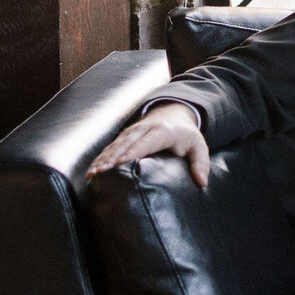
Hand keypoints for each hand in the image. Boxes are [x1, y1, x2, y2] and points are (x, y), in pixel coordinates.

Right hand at [86, 101, 211, 188]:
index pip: (145, 143)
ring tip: (92, 174)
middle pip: (125, 144)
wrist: (174, 112)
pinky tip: (92, 171)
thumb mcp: (199, 146)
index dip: (132, 153)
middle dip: (111, 158)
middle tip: (99, 173)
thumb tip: (202, 182)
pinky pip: (111, 147)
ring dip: (103, 159)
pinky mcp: (125, 136)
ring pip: (115, 146)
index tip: (120, 164)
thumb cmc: (186, 135)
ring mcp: (132, 131)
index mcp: (162, 132)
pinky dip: (101, 158)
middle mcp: (144, 130)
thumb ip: (201, 163)